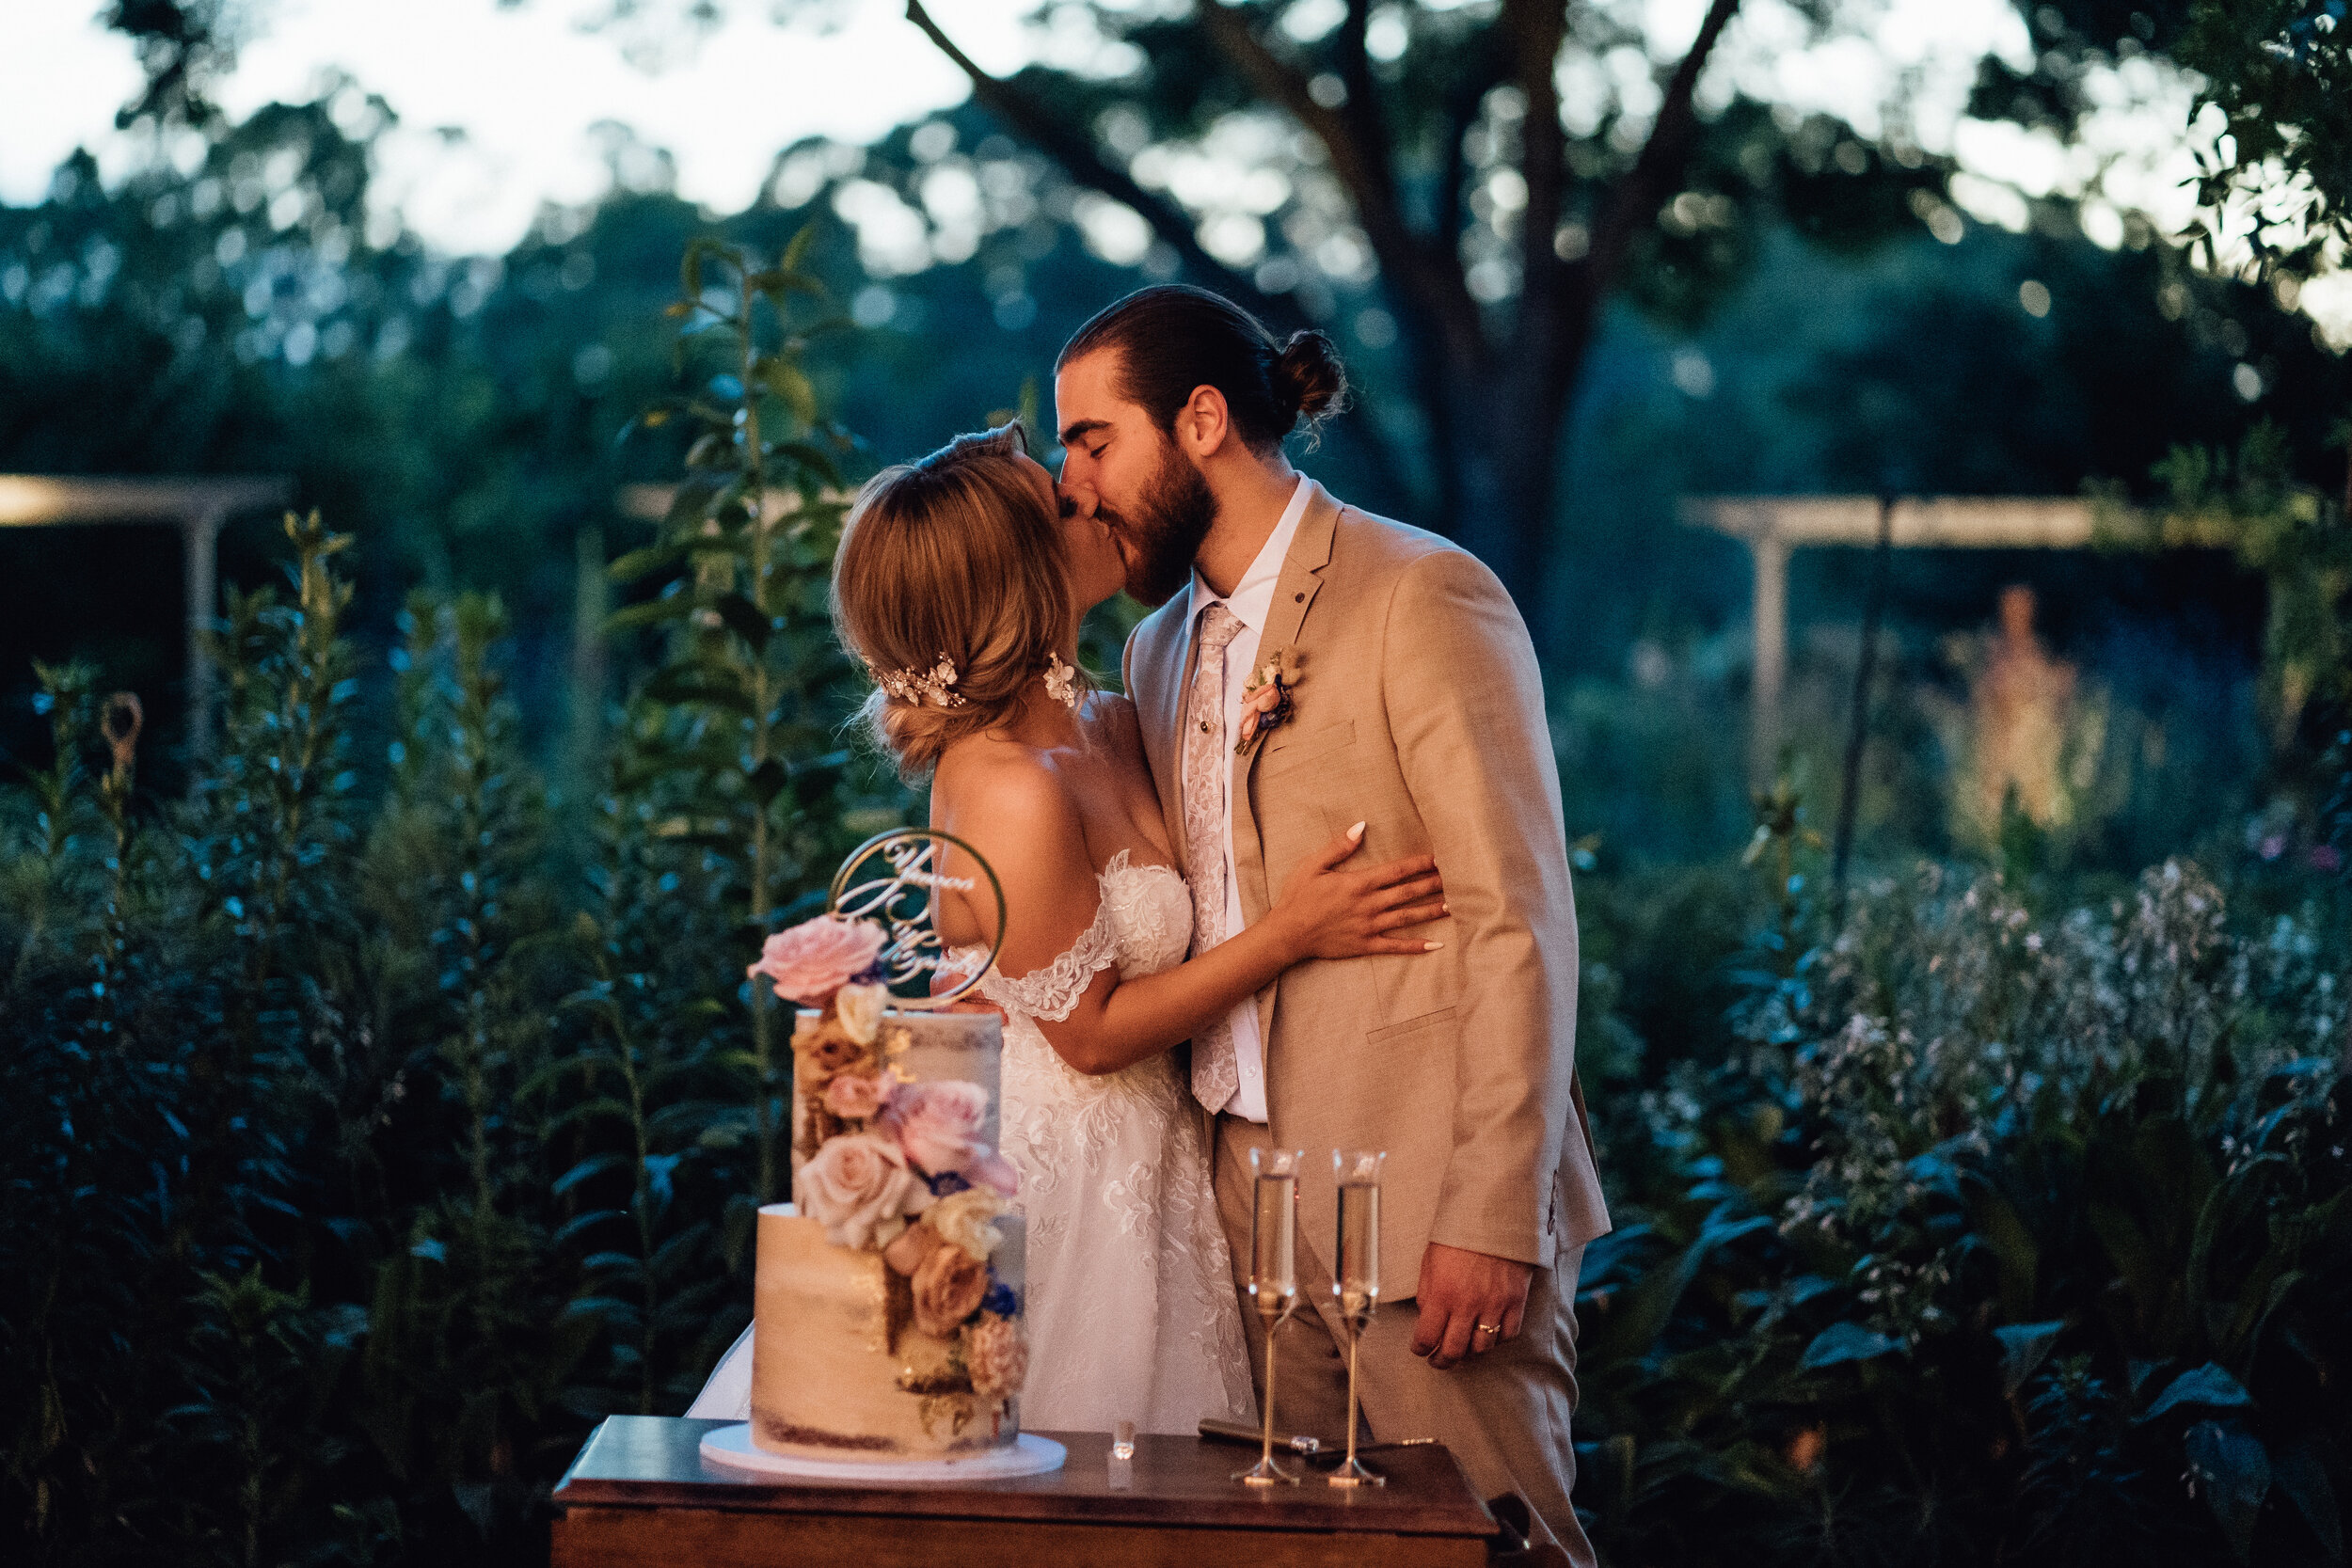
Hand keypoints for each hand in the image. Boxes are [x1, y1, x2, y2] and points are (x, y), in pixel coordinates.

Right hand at [1268, 824, 1445, 962]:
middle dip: (1434, 884)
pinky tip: (1436, 944)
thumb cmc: (1298, 896)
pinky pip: (1396, 946)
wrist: (1288, 933)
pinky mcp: (1366, 945)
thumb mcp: (1312, 865)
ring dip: (1432, 911)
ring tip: (1454, 905)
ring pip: (1408, 917)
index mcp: (1358, 883)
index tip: (1440, 858)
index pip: (1397, 871)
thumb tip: (1361, 826)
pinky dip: (1416, 946)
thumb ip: (1338, 847)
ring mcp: (1369, 926)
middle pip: (1408, 893)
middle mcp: (1368, 905)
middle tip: (1458, 879)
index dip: (1420, 864)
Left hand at [1411, 1243, 1532, 1369]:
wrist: (1495, 1215)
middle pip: (1454, 1350)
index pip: (1427, 1337)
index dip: (1420, 1349)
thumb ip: (1427, 1291)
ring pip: (1482, 1347)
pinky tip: (1488, 1334)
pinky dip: (1497, 1340)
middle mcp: (1468, 1304)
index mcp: (1442, 1293)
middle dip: (1442, 1361)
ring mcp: (1494, 1304)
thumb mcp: (1430, 1260)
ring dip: (1470, 1353)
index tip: (1420, 1349)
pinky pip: (1508, 1334)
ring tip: (1463, 1350)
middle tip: (1438, 1361)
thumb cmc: (1459, 1234)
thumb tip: (1425, 1316)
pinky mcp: (1516, 1301)